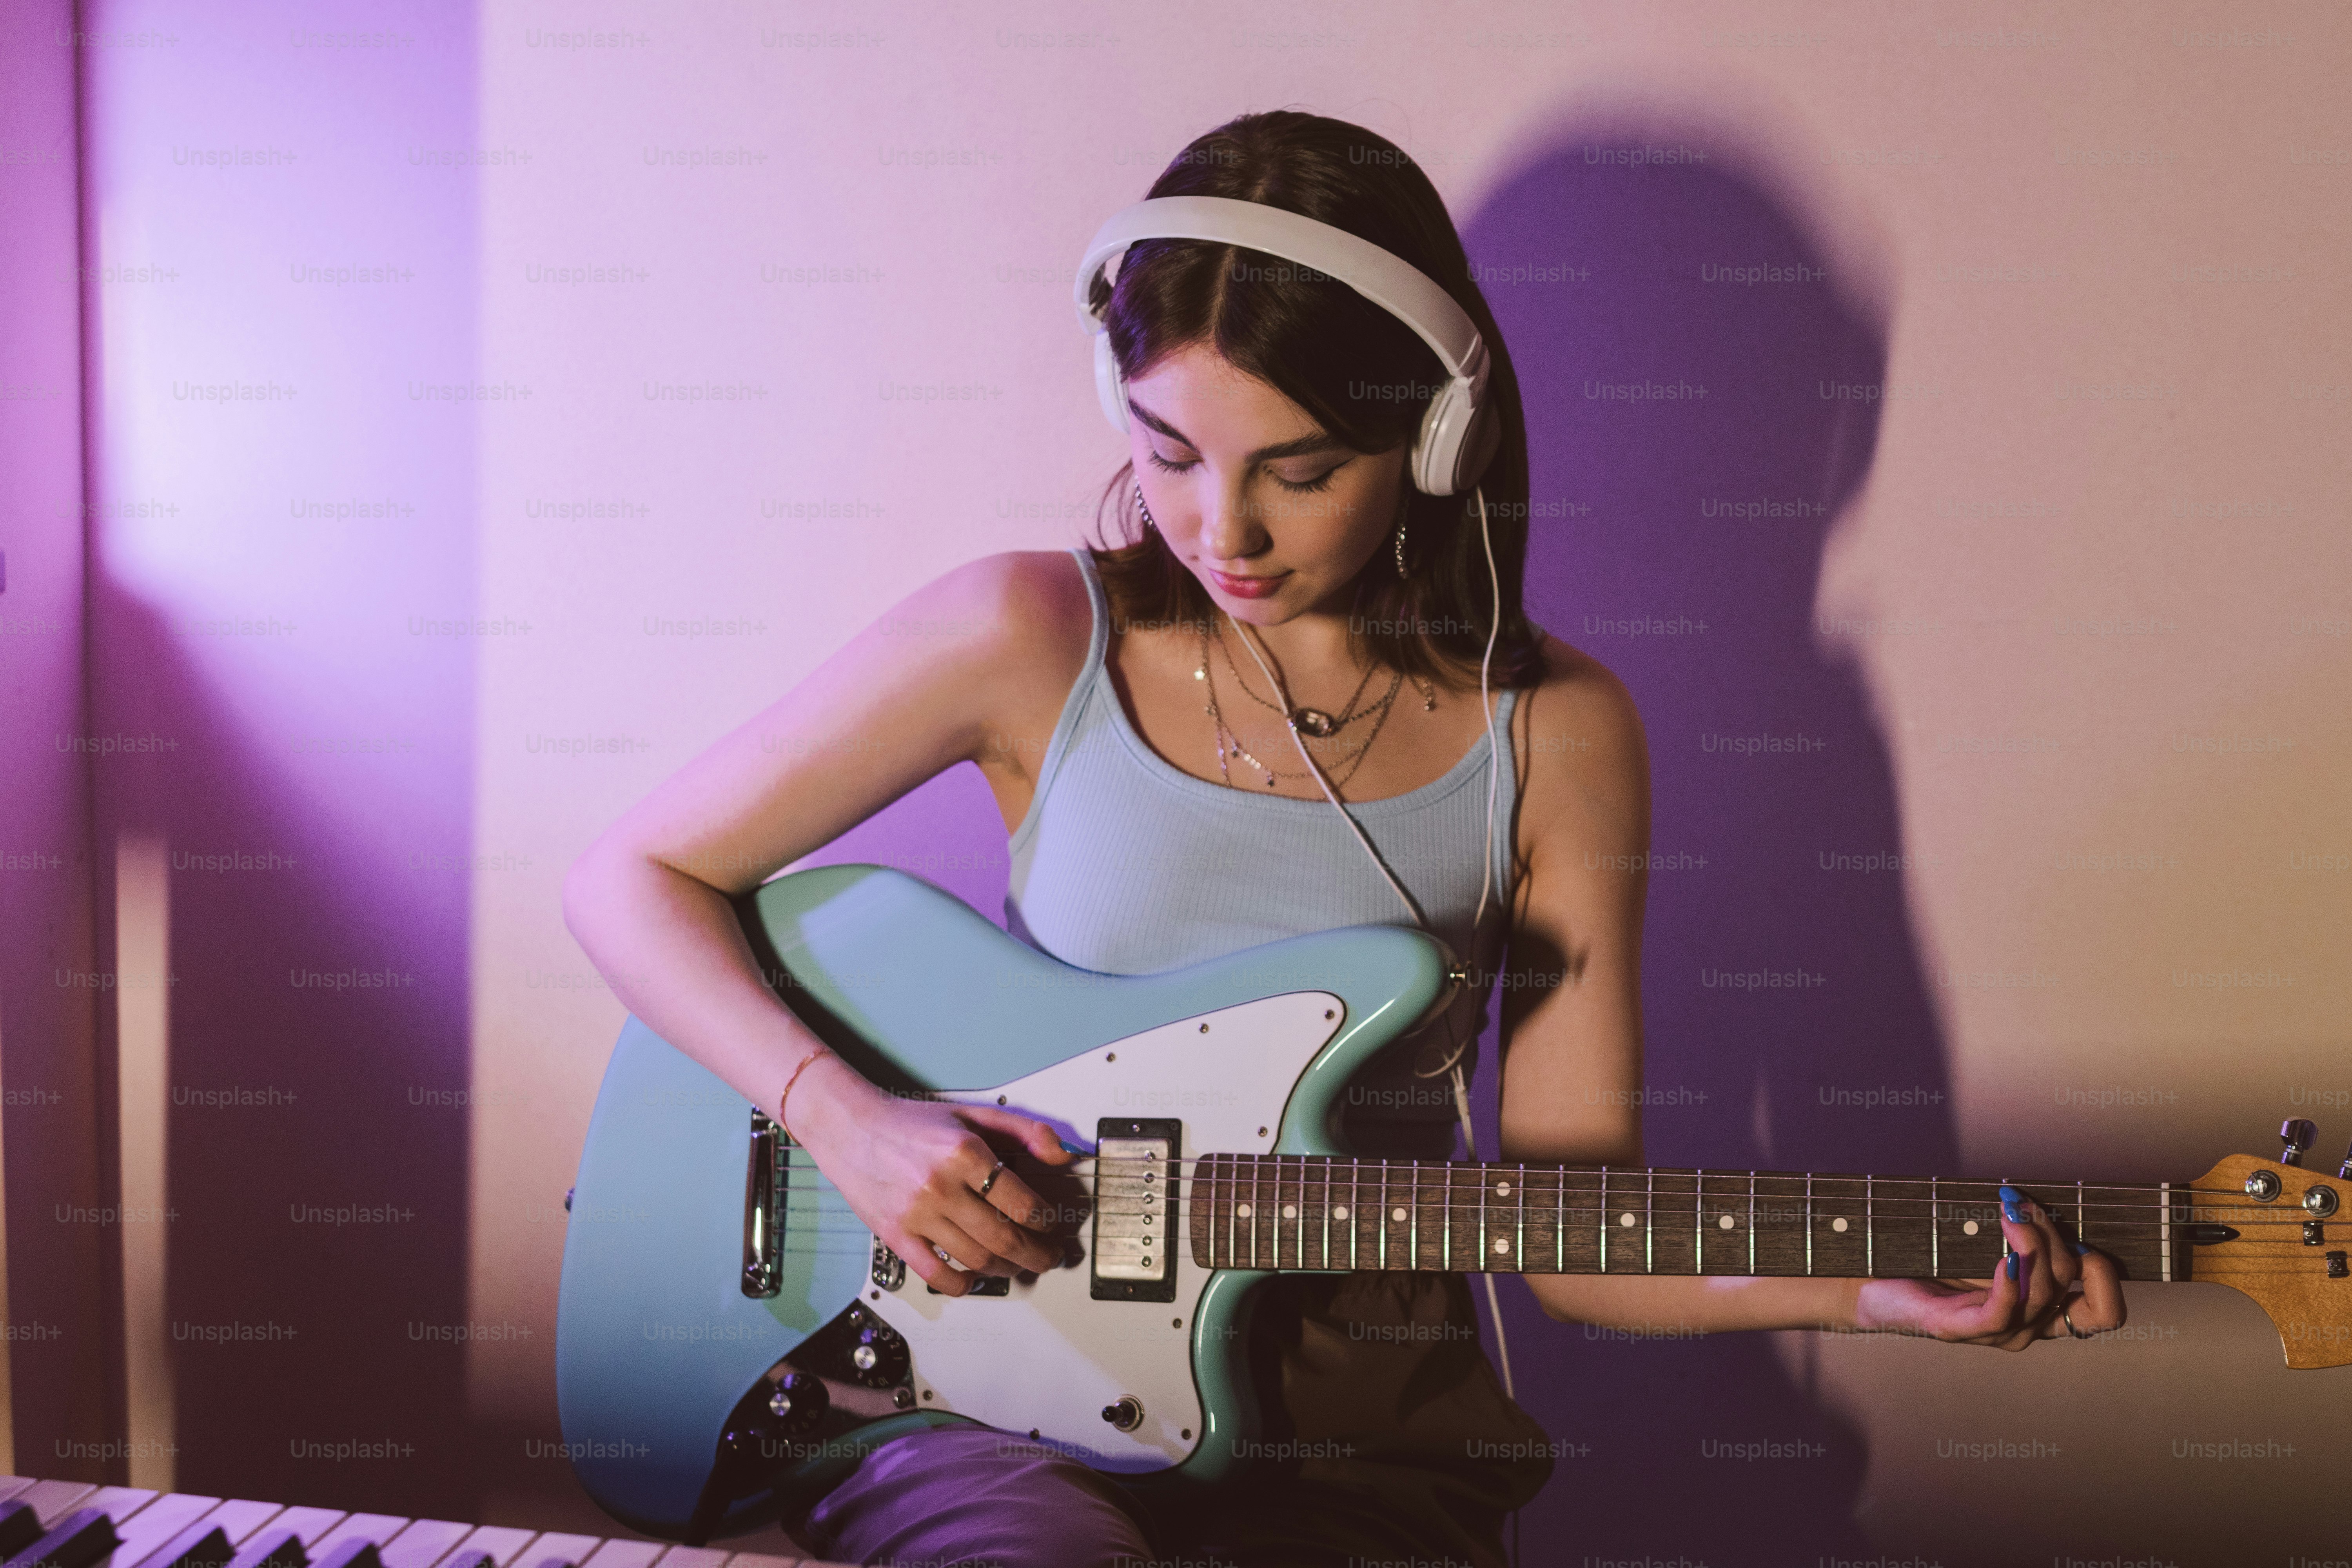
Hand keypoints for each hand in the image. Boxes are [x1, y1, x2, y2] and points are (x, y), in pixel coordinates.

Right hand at [787, 1053, 1075, 1294]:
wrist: (852, 1128)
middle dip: (1036, 1254)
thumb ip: (1024, 1130)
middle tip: (1048, 1258)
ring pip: (976, 1258)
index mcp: (965, 1152)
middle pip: (1004, 1237)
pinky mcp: (895, 1234)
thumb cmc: (913, 1124)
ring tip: (1017, 1264)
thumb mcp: (973, 1113)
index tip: (1052, 1225)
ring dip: (1005, 1269)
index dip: (1046, 1221)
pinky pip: (935, 1274)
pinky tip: (973, 1278)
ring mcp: (916, 1214)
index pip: (1022, 1202)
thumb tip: (1062, 1154)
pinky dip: (962, 1284)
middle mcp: (941, 1185)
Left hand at [1850, 1185, 2126, 1348]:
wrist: (1877, 1286)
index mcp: (2043, 1310)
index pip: (2104, 1314)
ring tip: (2010, 1212)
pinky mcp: (1960, 1330)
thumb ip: (2025, 1235)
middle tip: (2022, 1203)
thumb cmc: (1935, 1262)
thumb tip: (2044, 1203)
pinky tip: (2004, 1258)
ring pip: (2040, 1292)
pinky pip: (2001, 1313)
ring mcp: (1997, 1333)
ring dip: (2030, 1244)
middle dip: (2053, 1234)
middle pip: (2068, 1283)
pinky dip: (2009, 1282)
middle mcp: (2028, 1327)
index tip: (2080, 1237)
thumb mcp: (1990, 1246)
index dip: (2106, 1278)